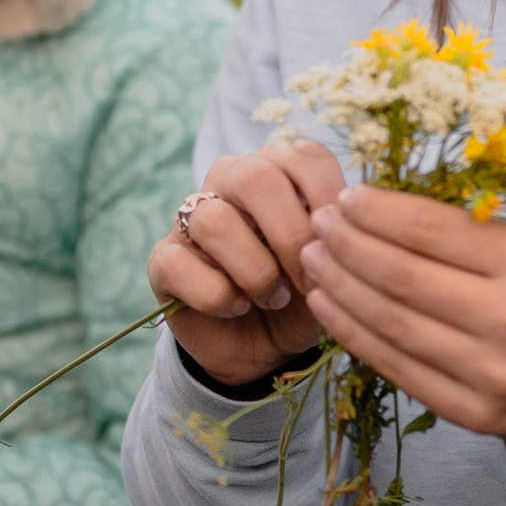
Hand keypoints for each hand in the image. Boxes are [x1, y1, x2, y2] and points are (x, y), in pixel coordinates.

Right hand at [148, 141, 344, 385]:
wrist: (261, 348)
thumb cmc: (300, 295)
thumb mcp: (328, 269)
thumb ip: (334, 239)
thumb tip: (336, 226)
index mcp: (278, 170)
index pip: (304, 156)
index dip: (329, 200)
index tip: (342, 247)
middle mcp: (230, 181)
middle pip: (255, 177)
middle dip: (291, 235)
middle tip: (308, 278)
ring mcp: (189, 219)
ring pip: (214, 221)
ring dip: (256, 271)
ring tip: (275, 298)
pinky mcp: (163, 260)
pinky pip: (180, 265)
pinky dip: (218, 296)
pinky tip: (238, 308)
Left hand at [299, 184, 505, 447]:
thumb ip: (468, 230)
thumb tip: (374, 205)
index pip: (432, 231)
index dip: (378, 212)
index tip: (347, 197)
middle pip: (403, 278)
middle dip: (348, 245)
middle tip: (318, 222)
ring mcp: (492, 376)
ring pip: (392, 324)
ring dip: (340, 287)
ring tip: (314, 258)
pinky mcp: (474, 415)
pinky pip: (397, 369)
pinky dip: (354, 334)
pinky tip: (328, 306)